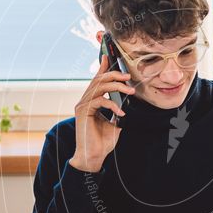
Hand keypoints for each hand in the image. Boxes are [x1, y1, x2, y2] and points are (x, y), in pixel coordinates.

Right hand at [70, 53, 135, 171]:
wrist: (93, 156)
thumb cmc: (102, 142)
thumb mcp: (115, 123)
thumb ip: (119, 111)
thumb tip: (130, 103)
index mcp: (92, 101)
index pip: (97, 79)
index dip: (102, 67)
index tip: (109, 56)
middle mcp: (85, 100)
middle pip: (99, 79)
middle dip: (115, 75)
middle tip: (128, 77)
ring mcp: (82, 105)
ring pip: (100, 87)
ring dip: (117, 87)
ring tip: (130, 92)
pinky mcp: (82, 111)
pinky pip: (100, 101)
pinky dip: (112, 105)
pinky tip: (121, 113)